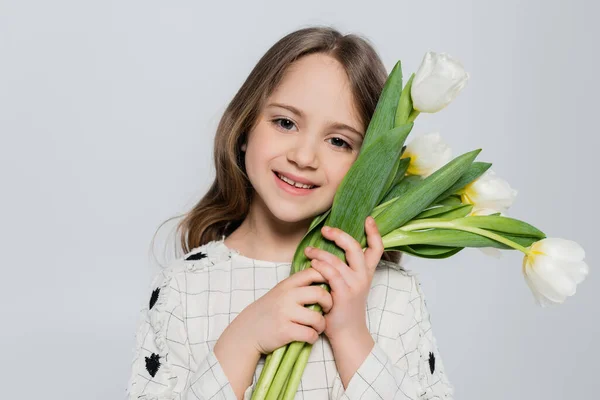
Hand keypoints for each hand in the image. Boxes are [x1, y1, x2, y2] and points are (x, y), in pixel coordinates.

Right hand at [230, 267, 333, 354]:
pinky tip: (309, 336)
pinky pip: (310, 334)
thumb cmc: (268, 311)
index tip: (329, 288)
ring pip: (317, 318)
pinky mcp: (285, 331)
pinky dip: (313, 337)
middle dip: (329, 303)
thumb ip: (296, 286)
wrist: (247, 331)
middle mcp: (287, 296)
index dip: (326, 278)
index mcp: (287, 284)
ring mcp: (286, 314)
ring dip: (322, 325)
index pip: (313, 272)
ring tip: (318, 327)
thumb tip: (322, 278)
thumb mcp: (279, 292)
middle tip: (327, 310)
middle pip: (320, 294)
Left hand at [304, 216, 383, 341]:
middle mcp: (363, 277)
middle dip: (339, 235)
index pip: (377, 248)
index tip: (368, 219)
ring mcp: (354, 285)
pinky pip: (330, 274)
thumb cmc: (344, 307)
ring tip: (309, 251)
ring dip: (320, 253)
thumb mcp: (351, 285)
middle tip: (325, 230)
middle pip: (355, 247)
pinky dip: (319, 267)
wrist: (347, 332)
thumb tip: (332, 248)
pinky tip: (311, 265)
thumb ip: (346, 268)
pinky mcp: (343, 294)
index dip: (375, 232)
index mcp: (367, 272)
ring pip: (336, 260)